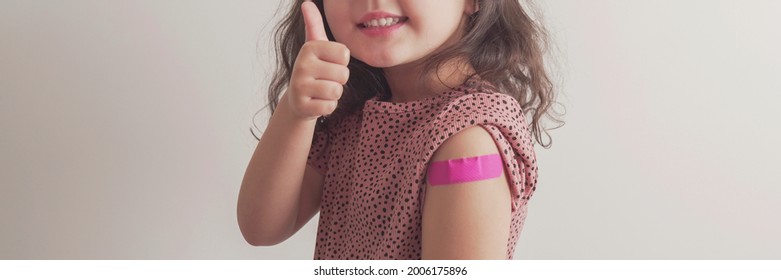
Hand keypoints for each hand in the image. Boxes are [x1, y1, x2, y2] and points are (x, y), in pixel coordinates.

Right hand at [284, 0, 350, 120]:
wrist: (297, 99)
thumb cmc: (313, 70)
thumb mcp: (315, 46)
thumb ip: (314, 24)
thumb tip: (306, 3)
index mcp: (309, 47)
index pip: (344, 54)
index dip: (341, 62)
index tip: (328, 64)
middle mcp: (301, 65)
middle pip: (343, 73)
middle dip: (338, 80)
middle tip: (324, 79)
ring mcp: (300, 87)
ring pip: (337, 91)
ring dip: (334, 94)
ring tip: (321, 90)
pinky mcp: (303, 106)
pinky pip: (330, 106)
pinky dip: (328, 106)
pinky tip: (316, 101)